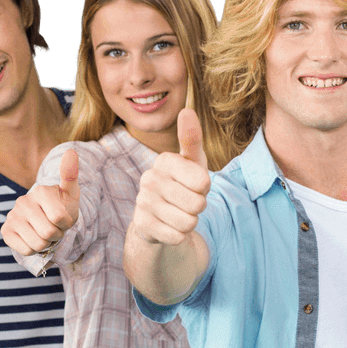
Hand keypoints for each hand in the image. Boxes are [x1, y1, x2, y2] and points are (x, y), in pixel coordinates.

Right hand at [2, 148, 79, 255]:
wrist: (46, 218)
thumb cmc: (62, 205)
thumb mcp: (70, 193)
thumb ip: (71, 175)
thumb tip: (71, 152)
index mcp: (41, 191)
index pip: (61, 219)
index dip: (67, 224)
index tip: (64, 218)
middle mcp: (23, 202)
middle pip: (49, 234)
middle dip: (57, 235)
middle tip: (54, 226)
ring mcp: (12, 216)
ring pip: (38, 245)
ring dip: (46, 244)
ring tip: (45, 232)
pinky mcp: (6, 231)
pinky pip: (26, 251)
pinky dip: (34, 249)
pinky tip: (33, 238)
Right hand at [131, 108, 209, 244]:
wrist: (159, 216)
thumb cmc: (183, 184)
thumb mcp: (193, 162)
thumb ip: (192, 139)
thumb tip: (187, 111)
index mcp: (164, 160)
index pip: (203, 182)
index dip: (205, 188)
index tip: (194, 185)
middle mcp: (149, 179)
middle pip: (197, 204)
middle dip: (198, 207)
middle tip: (187, 201)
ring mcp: (142, 202)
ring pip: (188, 222)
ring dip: (190, 222)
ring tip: (179, 213)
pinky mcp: (141, 225)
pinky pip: (177, 237)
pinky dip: (180, 235)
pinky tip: (170, 226)